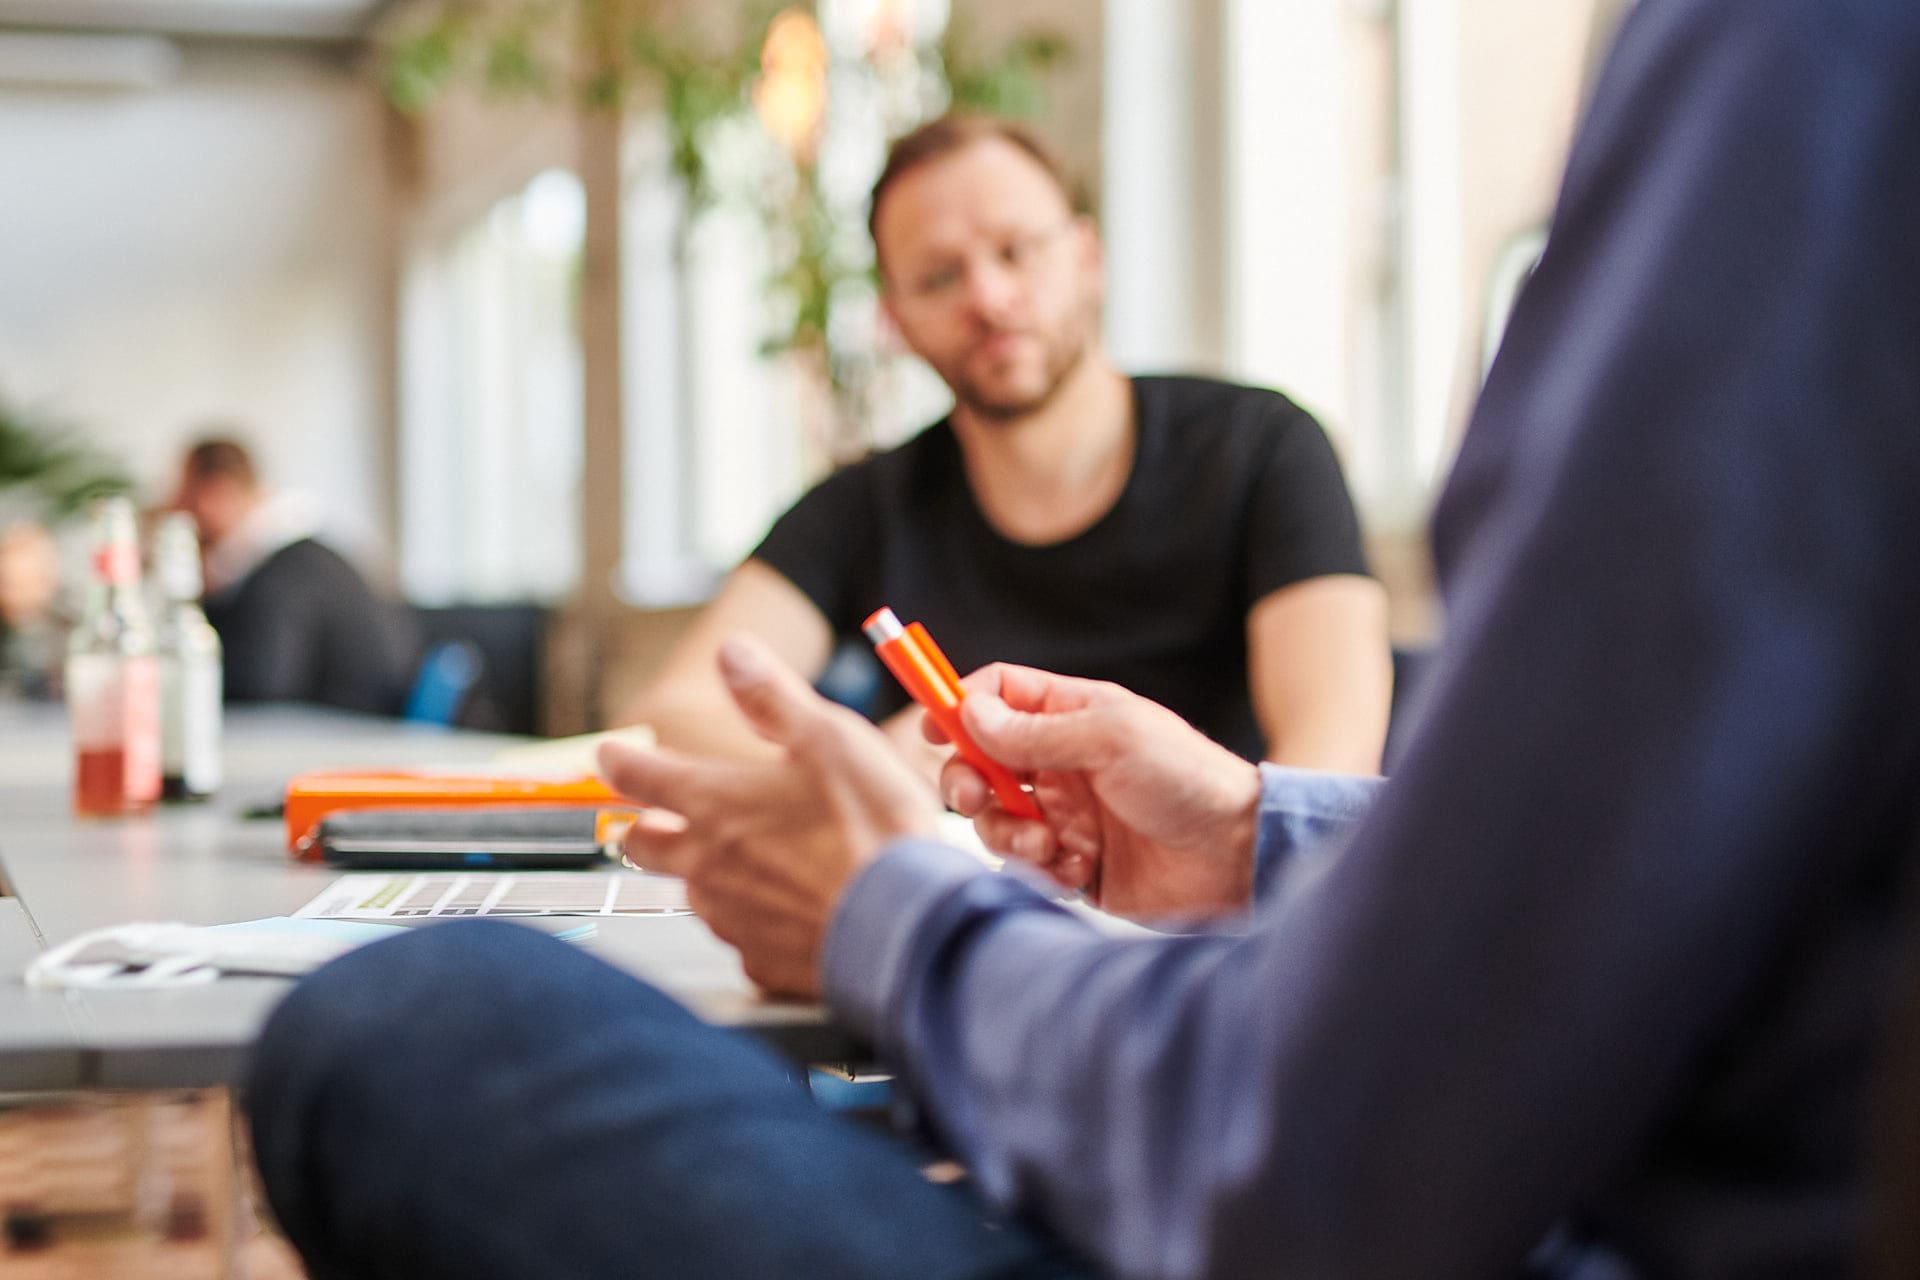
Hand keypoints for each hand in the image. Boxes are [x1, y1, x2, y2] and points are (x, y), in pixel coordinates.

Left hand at [598, 634, 942, 996]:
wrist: (908, 923)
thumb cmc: (872, 827)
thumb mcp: (829, 737)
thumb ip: (772, 695)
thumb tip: (731, 652)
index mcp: (714, 803)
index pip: (639, 776)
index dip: (619, 760)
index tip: (609, 754)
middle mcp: (707, 865)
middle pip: (641, 847)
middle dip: (641, 827)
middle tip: (652, 817)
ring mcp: (732, 919)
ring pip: (692, 893)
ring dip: (703, 874)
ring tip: (739, 862)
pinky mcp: (763, 962)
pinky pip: (741, 939)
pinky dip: (753, 921)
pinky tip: (785, 912)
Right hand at [935, 666, 1260, 919]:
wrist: (1236, 855)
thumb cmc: (1187, 779)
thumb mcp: (1111, 737)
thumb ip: (1035, 730)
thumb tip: (968, 713)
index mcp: (1073, 716)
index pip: (999, 695)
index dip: (959, 706)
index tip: (932, 728)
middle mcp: (1063, 762)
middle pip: (981, 762)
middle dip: (968, 780)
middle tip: (974, 797)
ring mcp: (1067, 814)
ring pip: (997, 819)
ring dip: (1008, 833)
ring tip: (1049, 845)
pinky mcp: (1075, 864)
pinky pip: (1029, 866)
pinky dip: (1044, 869)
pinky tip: (1082, 867)